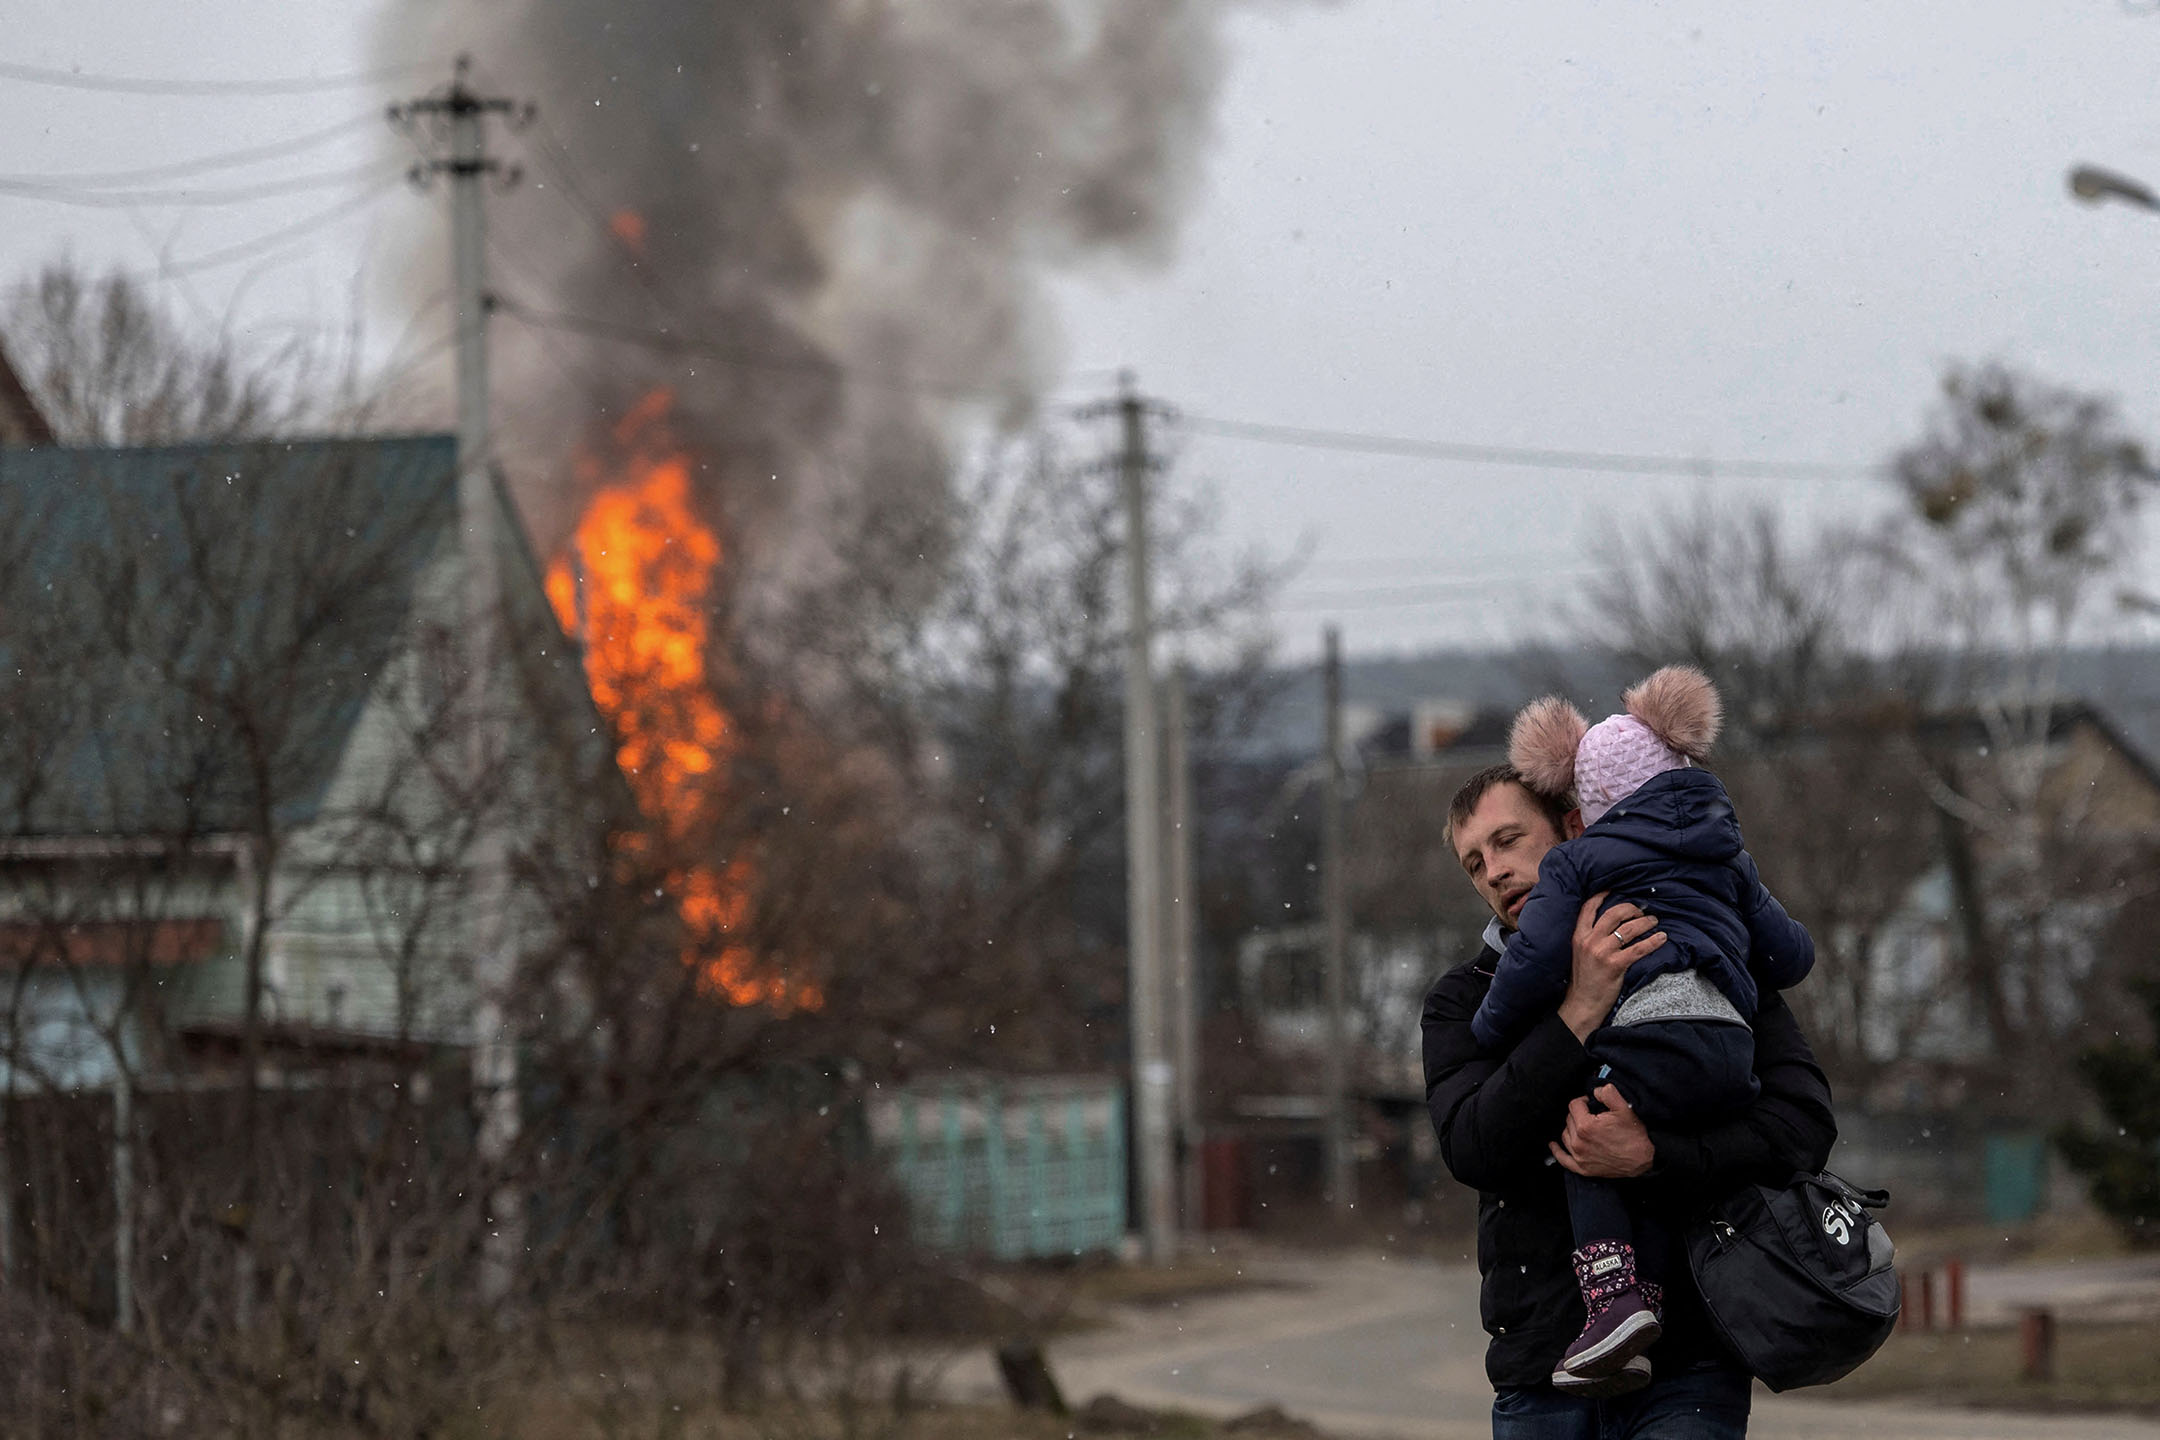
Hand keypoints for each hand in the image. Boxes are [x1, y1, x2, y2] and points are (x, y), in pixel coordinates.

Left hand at [1550, 1085, 1654, 1178]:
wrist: (1643, 1159)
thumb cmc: (1634, 1135)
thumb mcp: (1624, 1108)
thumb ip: (1607, 1092)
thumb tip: (1595, 1091)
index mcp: (1585, 1126)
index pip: (1574, 1105)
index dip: (1584, 1100)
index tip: (1592, 1103)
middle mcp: (1578, 1142)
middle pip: (1569, 1119)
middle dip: (1579, 1114)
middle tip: (1593, 1115)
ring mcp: (1579, 1156)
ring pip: (1565, 1135)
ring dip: (1571, 1128)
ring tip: (1583, 1126)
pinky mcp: (1582, 1168)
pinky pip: (1563, 1159)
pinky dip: (1557, 1151)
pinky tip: (1553, 1145)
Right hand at [1558, 892, 1665, 1039]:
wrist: (1582, 1004)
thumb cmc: (1584, 980)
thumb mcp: (1580, 953)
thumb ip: (1591, 938)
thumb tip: (1613, 925)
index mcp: (1578, 936)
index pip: (1588, 908)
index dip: (1601, 896)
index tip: (1613, 889)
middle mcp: (1589, 941)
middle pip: (1614, 914)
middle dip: (1632, 908)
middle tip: (1642, 910)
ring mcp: (1602, 952)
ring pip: (1629, 929)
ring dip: (1645, 923)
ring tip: (1654, 922)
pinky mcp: (1615, 965)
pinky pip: (1639, 949)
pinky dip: (1653, 942)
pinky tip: (1662, 938)